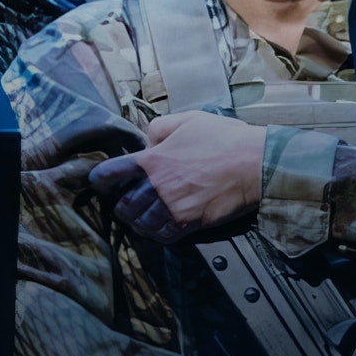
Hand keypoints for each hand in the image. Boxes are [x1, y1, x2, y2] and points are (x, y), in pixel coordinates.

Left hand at [89, 109, 270, 243]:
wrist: (255, 163)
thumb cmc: (224, 139)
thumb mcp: (187, 120)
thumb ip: (159, 128)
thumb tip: (149, 142)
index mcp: (152, 160)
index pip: (111, 173)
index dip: (101, 178)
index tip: (100, 181)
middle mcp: (157, 187)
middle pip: (123, 205)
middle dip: (121, 204)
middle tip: (124, 202)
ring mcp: (172, 208)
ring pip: (140, 224)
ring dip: (137, 222)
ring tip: (140, 218)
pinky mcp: (189, 223)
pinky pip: (163, 236)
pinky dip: (157, 234)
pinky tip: (159, 228)